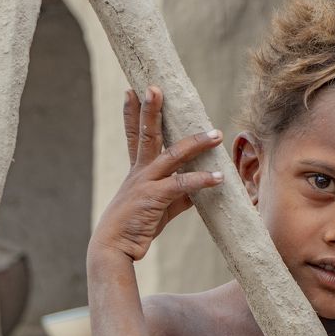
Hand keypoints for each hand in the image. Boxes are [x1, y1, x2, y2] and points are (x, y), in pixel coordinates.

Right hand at [89, 86, 223, 261]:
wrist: (114, 249)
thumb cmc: (135, 227)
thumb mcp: (159, 207)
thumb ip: (179, 195)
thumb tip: (199, 190)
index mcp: (137, 171)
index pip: (134, 135)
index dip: (132, 113)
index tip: (132, 91)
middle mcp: (139, 172)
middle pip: (146, 133)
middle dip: (151, 109)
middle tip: (155, 87)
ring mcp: (145, 183)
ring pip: (172, 155)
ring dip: (196, 143)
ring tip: (216, 134)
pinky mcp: (154, 198)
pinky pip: (182, 184)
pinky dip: (203, 180)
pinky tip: (220, 177)